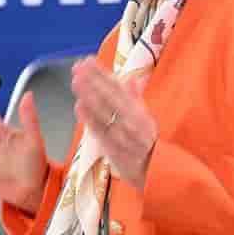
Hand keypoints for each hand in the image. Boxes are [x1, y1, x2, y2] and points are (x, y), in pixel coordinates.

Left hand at [70, 58, 157, 189]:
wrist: (157, 173)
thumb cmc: (149, 146)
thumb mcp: (147, 119)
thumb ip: (136, 99)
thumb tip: (130, 80)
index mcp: (139, 111)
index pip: (118, 87)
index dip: (102, 73)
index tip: (89, 61)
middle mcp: (131, 120)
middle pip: (109, 96)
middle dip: (93, 80)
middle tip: (77, 67)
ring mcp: (122, 134)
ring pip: (104, 111)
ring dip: (89, 94)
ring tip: (75, 80)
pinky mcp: (114, 148)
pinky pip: (101, 131)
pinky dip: (89, 118)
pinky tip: (78, 106)